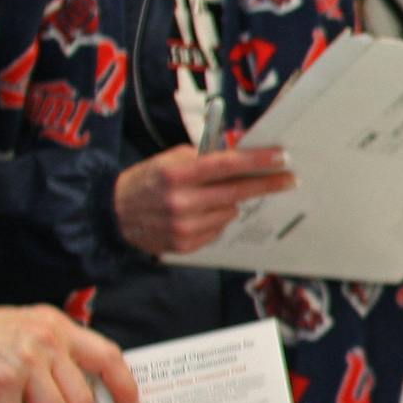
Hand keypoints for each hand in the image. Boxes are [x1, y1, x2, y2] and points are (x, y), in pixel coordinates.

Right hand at [114, 146, 292, 254]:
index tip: (281, 157)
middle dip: (266, 184)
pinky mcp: (184, 245)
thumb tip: (240, 157)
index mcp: (176, 174)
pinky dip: (215, 220)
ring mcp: (183, 227)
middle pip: (236, 192)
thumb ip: (203, 159)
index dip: (256, 161)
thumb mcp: (168, 160)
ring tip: (207, 198)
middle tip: (289, 179)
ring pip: (230, 212)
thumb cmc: (146, 181)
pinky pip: (218, 230)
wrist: (113, 213)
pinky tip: (198, 214)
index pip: (225, 165)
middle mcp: (180, 202)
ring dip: (228, 203)